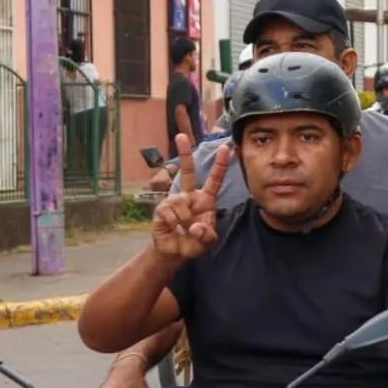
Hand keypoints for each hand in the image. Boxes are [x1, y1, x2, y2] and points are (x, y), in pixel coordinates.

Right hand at [151, 135, 229, 259]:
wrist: (175, 252)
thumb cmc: (194, 242)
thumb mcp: (207, 242)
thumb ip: (206, 236)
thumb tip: (194, 227)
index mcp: (205, 201)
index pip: (214, 181)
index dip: (220, 165)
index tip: (225, 148)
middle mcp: (189, 197)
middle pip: (187, 172)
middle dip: (184, 153)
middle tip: (180, 136)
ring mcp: (174, 201)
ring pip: (180, 202)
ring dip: (184, 219)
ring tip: (184, 229)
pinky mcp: (162, 209)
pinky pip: (169, 212)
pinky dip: (174, 224)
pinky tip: (174, 229)